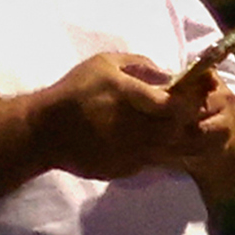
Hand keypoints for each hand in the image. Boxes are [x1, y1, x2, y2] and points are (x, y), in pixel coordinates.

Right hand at [27, 50, 188, 176]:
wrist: (44, 132)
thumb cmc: (74, 92)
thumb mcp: (103, 64)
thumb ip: (140, 65)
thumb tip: (171, 75)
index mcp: (127, 96)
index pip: (174, 105)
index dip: (189, 102)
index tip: (190, 96)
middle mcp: (133, 127)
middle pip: (178, 129)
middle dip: (186, 121)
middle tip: (183, 113)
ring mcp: (130, 152)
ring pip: (170, 149)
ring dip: (176, 138)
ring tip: (168, 126)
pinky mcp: (126, 169)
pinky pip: (154, 161)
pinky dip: (159, 151)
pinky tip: (150, 141)